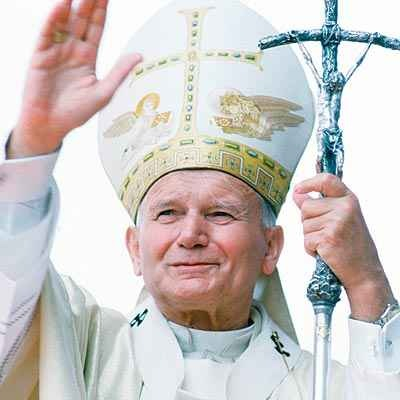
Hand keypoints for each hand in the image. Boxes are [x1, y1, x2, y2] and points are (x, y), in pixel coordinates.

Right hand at [8, 0, 141, 157]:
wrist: (51, 125)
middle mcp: (72, 51)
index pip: (96, 29)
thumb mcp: (104, 92)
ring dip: (71, 5)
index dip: (101, 12)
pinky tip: (62, 5)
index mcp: (87, 58)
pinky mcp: (40, 56)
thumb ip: (119, 72)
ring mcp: (56, 51)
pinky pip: (47, 34)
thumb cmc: (76, 113)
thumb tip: (139, 56)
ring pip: (65, 23)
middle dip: (89, 3)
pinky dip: (54, 19)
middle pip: (82, 21)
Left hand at [293, 173, 394, 320]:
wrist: (364, 271)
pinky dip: (311, 249)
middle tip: (326, 233)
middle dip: (308, 222)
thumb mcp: (340, 218)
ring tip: (328, 243)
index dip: (309, 182)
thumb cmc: (352, 245)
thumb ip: (318, 205)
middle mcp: (344, 207)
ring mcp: (337, 222)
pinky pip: (306, 240)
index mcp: (348, 199)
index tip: (298, 189)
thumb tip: (297, 194)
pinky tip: (326, 252)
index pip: (327, 180)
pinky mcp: (329, 237)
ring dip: (310, 237)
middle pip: (306, 207)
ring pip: (304, 225)